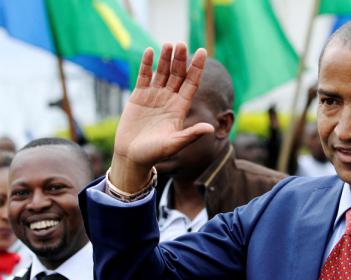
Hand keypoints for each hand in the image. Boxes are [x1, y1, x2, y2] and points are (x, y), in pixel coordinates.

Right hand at [111, 43, 213, 191]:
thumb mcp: (174, 144)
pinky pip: (144, 76)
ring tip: (169, 44)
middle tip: (182, 44)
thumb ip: (191, 134)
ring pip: (163, 72)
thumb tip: (210, 128)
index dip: (197, 68)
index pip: (191, 84)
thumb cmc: (155, 154)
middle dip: (181, 60)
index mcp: (180, 108)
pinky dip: (147, 64)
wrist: (132, 156)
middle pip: (178, 75)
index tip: (202, 52)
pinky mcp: (139, 96)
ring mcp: (154, 96)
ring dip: (166, 59)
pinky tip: (150, 52)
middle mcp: (169, 99)